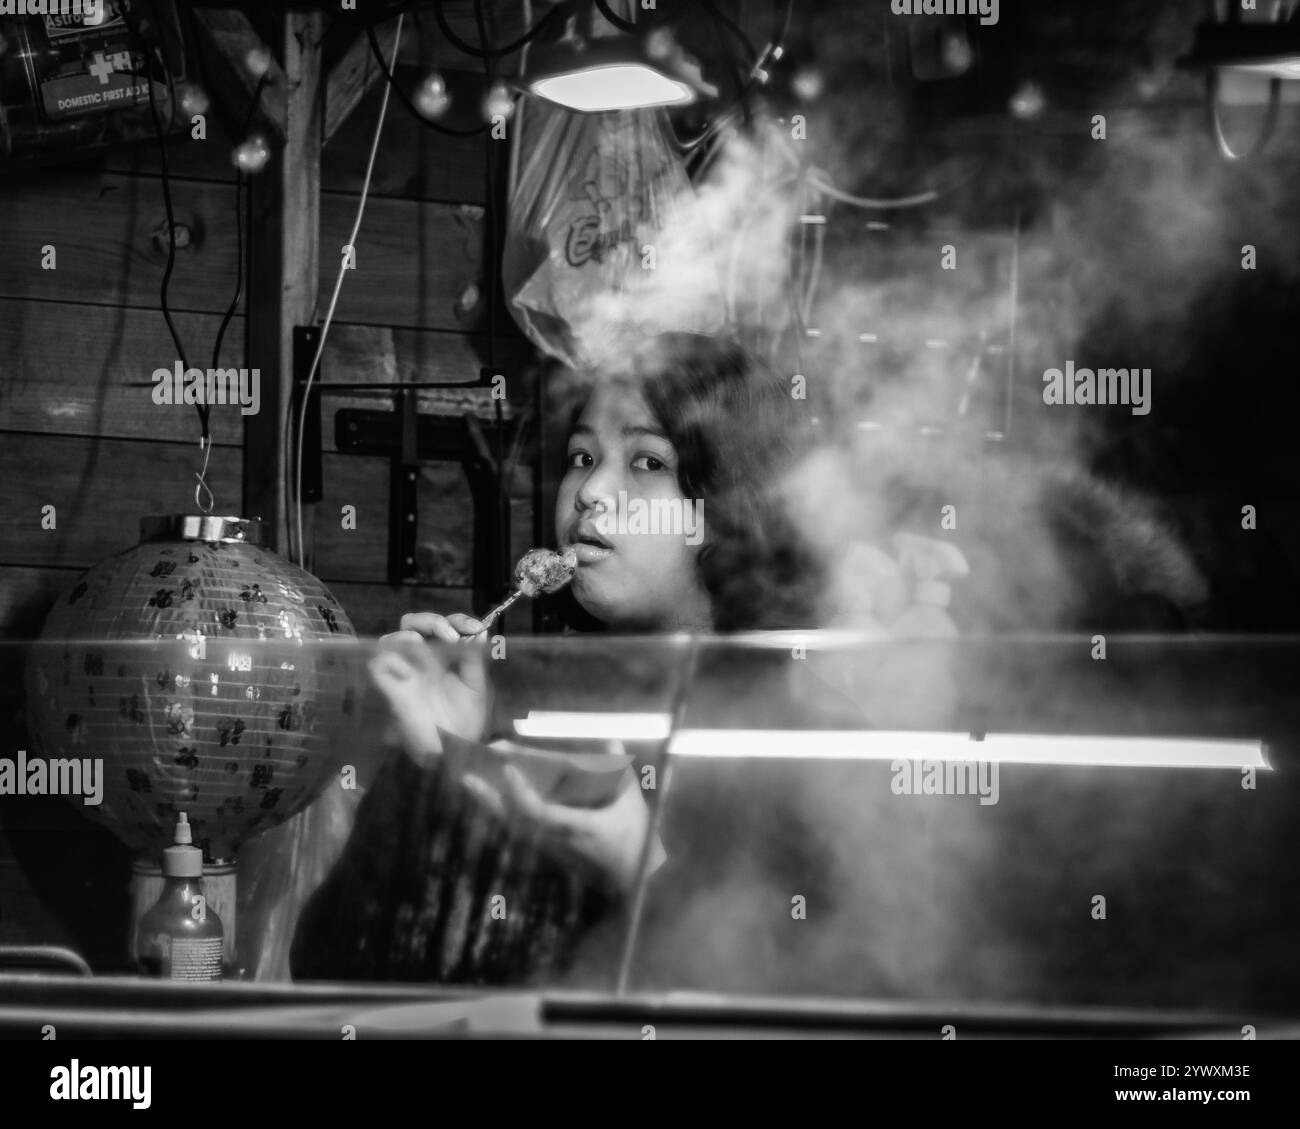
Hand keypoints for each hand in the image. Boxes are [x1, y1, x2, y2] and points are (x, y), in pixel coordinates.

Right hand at [369, 612, 489, 763]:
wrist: (452, 752)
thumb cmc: (465, 720)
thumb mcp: (476, 687)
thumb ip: (475, 659)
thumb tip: (480, 632)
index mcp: (443, 656)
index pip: (444, 624)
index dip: (458, 620)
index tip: (476, 628)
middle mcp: (421, 660)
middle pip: (412, 622)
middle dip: (432, 621)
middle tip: (452, 637)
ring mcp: (404, 673)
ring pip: (391, 638)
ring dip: (411, 635)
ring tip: (434, 651)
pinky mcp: (391, 689)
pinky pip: (379, 665)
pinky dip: (391, 660)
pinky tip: (410, 670)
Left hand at [463, 752, 666, 896]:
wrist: (632, 878)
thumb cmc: (634, 837)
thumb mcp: (632, 801)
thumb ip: (621, 770)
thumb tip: (611, 740)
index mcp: (576, 826)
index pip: (540, 812)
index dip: (521, 793)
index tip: (508, 769)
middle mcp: (555, 838)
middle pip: (513, 820)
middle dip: (488, 797)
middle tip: (466, 775)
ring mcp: (548, 845)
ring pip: (510, 825)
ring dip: (488, 802)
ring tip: (468, 780)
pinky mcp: (546, 848)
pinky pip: (516, 828)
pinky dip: (500, 810)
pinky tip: (487, 797)